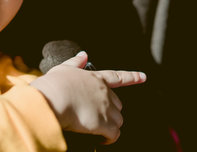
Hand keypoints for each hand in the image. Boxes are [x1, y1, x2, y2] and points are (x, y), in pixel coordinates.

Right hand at [30, 52, 145, 143]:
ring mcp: (105, 108)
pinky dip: (110, 139)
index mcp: (96, 78)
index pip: (118, 77)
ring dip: (110, 126)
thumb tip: (83, 55)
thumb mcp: (63, 68)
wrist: (53, 98)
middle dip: (111, 111)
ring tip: (98, 131)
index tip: (143, 77)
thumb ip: (75, 62)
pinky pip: (114, 135)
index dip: (132, 77)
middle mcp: (104, 92)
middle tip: (97, 117)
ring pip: (118, 120)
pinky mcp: (103, 123)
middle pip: (118, 104)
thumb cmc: (54, 85)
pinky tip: (101, 140)